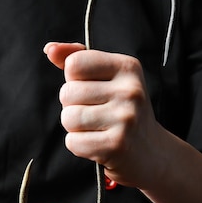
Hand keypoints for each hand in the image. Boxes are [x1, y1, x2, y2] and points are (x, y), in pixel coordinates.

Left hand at [44, 41, 165, 190]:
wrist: (151, 153)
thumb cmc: (122, 112)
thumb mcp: (107, 78)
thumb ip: (78, 59)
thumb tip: (50, 49)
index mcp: (127, 67)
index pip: (74, 64)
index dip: (74, 80)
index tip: (91, 90)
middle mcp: (130, 90)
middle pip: (67, 93)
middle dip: (72, 106)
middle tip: (95, 115)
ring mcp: (125, 119)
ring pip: (68, 118)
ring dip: (74, 128)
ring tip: (95, 129)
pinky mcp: (117, 145)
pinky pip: (73, 142)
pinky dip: (79, 146)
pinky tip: (97, 144)